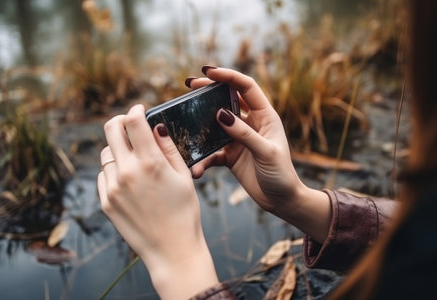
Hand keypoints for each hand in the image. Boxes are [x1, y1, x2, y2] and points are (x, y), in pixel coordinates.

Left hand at [97, 104, 216, 298]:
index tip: (140, 109)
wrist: (172, 250)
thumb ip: (168, 147)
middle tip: (130, 124)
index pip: (133, 121)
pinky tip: (129, 180)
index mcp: (150, 163)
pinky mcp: (105, 202)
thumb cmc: (184, 212)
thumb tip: (155, 126)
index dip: (136, 109)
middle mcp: (127, 172)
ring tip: (134, 159)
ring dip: (118, 149)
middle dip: (121, 121)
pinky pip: (103, 175)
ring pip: (106, 153)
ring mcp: (112, 188)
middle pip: (111, 129)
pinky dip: (113, 170)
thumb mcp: (183, 176)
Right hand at [190, 67, 330, 242]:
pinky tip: (196, 166)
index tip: (208, 71)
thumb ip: (244, 134)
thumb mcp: (265, 152)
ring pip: (215, 123)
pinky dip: (202, 157)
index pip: (246, 87)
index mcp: (264, 116)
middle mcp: (250, 123)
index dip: (228, 76)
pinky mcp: (230, 155)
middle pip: (226, 99)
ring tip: (183, 117)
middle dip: (208, 90)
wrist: (281, 201)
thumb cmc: (281, 174)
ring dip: (200, 121)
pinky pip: (212, 151)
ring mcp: (238, 138)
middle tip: (189, 84)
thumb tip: (219, 113)